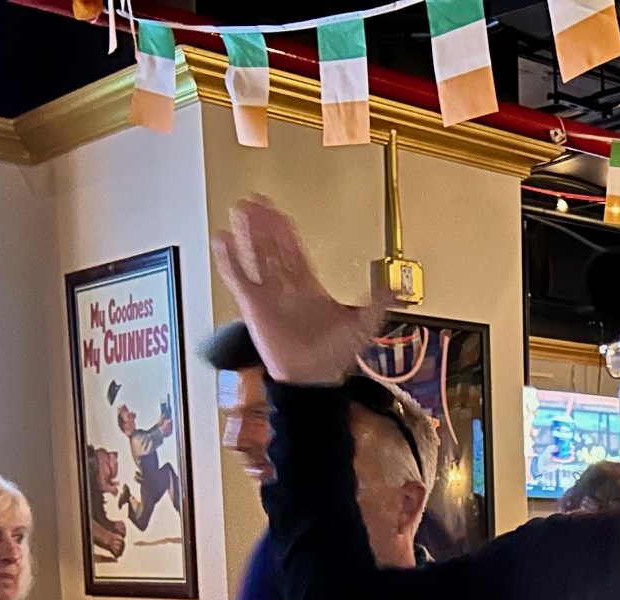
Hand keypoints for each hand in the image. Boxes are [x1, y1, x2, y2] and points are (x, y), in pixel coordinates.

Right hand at [211, 196, 385, 386]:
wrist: (313, 379)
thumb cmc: (335, 356)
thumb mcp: (362, 326)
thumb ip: (376, 304)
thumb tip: (395, 288)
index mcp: (310, 287)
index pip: (296, 251)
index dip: (287, 232)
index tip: (280, 213)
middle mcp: (287, 287)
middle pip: (273, 247)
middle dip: (265, 225)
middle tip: (256, 201)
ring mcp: (269, 295)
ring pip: (256, 256)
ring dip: (249, 234)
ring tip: (241, 210)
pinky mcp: (254, 306)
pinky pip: (239, 279)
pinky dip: (230, 260)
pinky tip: (223, 240)